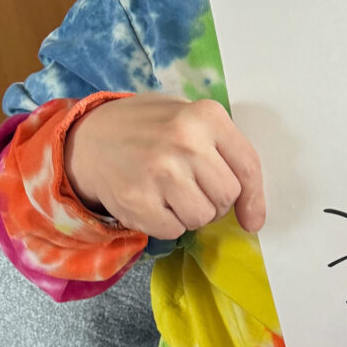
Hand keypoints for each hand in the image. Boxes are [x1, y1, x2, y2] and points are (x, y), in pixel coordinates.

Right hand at [64, 95, 265, 237]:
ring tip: (173, 193)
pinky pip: (174, 231)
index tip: (254, 219)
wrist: (91, 136)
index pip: (247, 166)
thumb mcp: (192, 118)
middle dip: (217, 202)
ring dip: (193, 214)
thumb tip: (251, 208)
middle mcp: (186, 141)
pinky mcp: (138, 199)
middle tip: (194, 189)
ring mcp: (161, 171)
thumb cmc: (152, 128)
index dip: (255, 199)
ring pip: (203, 217)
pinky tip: (154, 201)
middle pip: (227, 196)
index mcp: (207, 116)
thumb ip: (224, 150)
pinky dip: (168, 224)